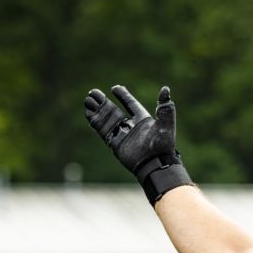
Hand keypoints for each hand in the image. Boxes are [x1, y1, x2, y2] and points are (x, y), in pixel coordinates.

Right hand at [84, 85, 191, 202]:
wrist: (154, 165)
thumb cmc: (162, 146)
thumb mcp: (166, 124)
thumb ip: (165, 108)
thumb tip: (165, 88)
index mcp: (143, 119)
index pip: (131, 104)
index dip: (123, 96)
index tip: (115, 88)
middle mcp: (131, 126)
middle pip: (114, 110)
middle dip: (103, 102)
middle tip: (93, 92)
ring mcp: (122, 135)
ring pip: (106, 119)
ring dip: (97, 110)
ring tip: (87, 99)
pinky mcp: (114, 143)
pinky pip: (103, 130)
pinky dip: (96, 122)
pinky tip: (88, 113)